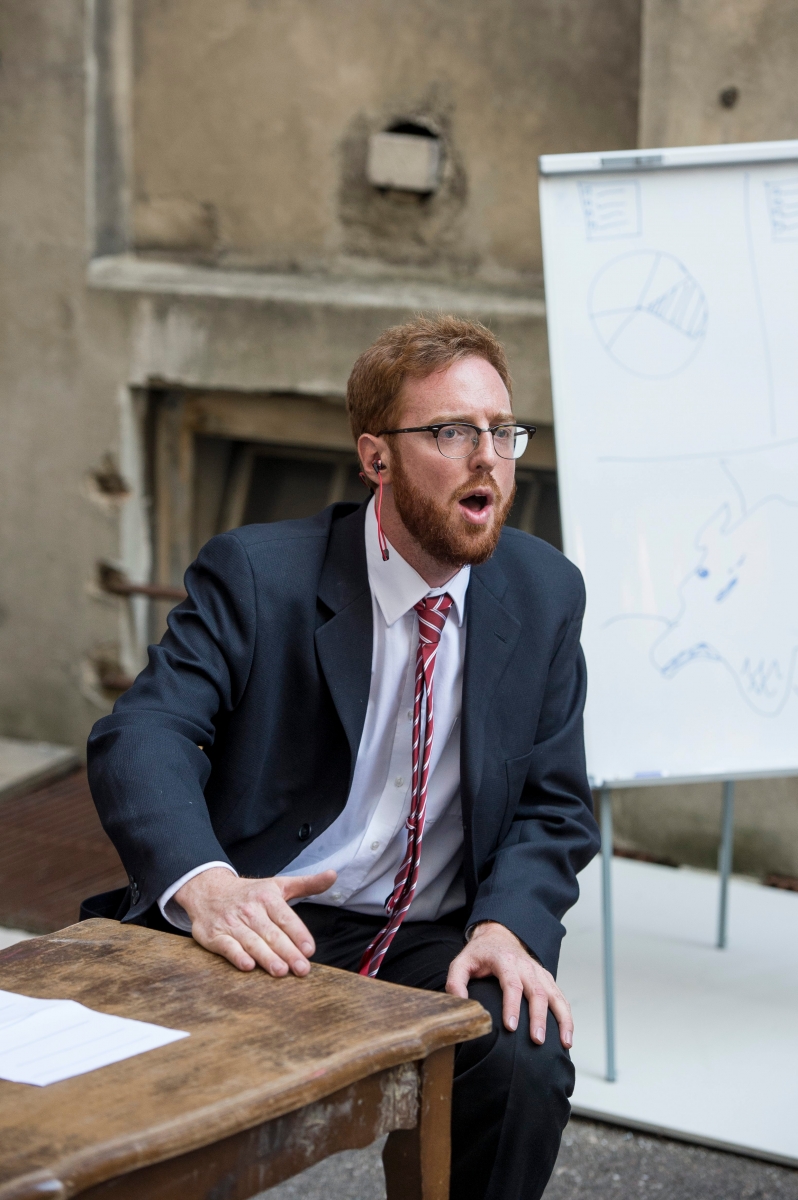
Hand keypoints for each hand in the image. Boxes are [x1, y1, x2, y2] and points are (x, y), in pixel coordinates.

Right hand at [175, 866, 336, 976]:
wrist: (207, 889)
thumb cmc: (249, 892)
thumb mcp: (278, 884)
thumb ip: (307, 884)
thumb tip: (333, 875)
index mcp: (267, 897)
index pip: (285, 917)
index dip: (298, 933)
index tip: (309, 949)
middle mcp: (250, 910)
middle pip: (272, 933)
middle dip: (288, 952)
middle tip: (302, 969)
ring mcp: (232, 923)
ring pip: (252, 941)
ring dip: (266, 957)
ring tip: (281, 971)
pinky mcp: (215, 936)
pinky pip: (227, 946)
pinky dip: (236, 956)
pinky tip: (247, 966)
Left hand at [445, 920, 572, 1047]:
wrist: (499, 936)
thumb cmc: (480, 954)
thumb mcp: (461, 962)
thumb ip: (456, 982)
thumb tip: (461, 1004)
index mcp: (504, 961)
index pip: (511, 984)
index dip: (512, 1006)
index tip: (511, 1027)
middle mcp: (526, 966)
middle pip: (537, 992)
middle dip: (538, 1017)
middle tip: (537, 1040)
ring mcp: (539, 972)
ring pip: (555, 995)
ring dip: (562, 1019)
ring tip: (565, 1042)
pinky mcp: (547, 979)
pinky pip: (561, 997)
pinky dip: (567, 1016)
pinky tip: (567, 1036)